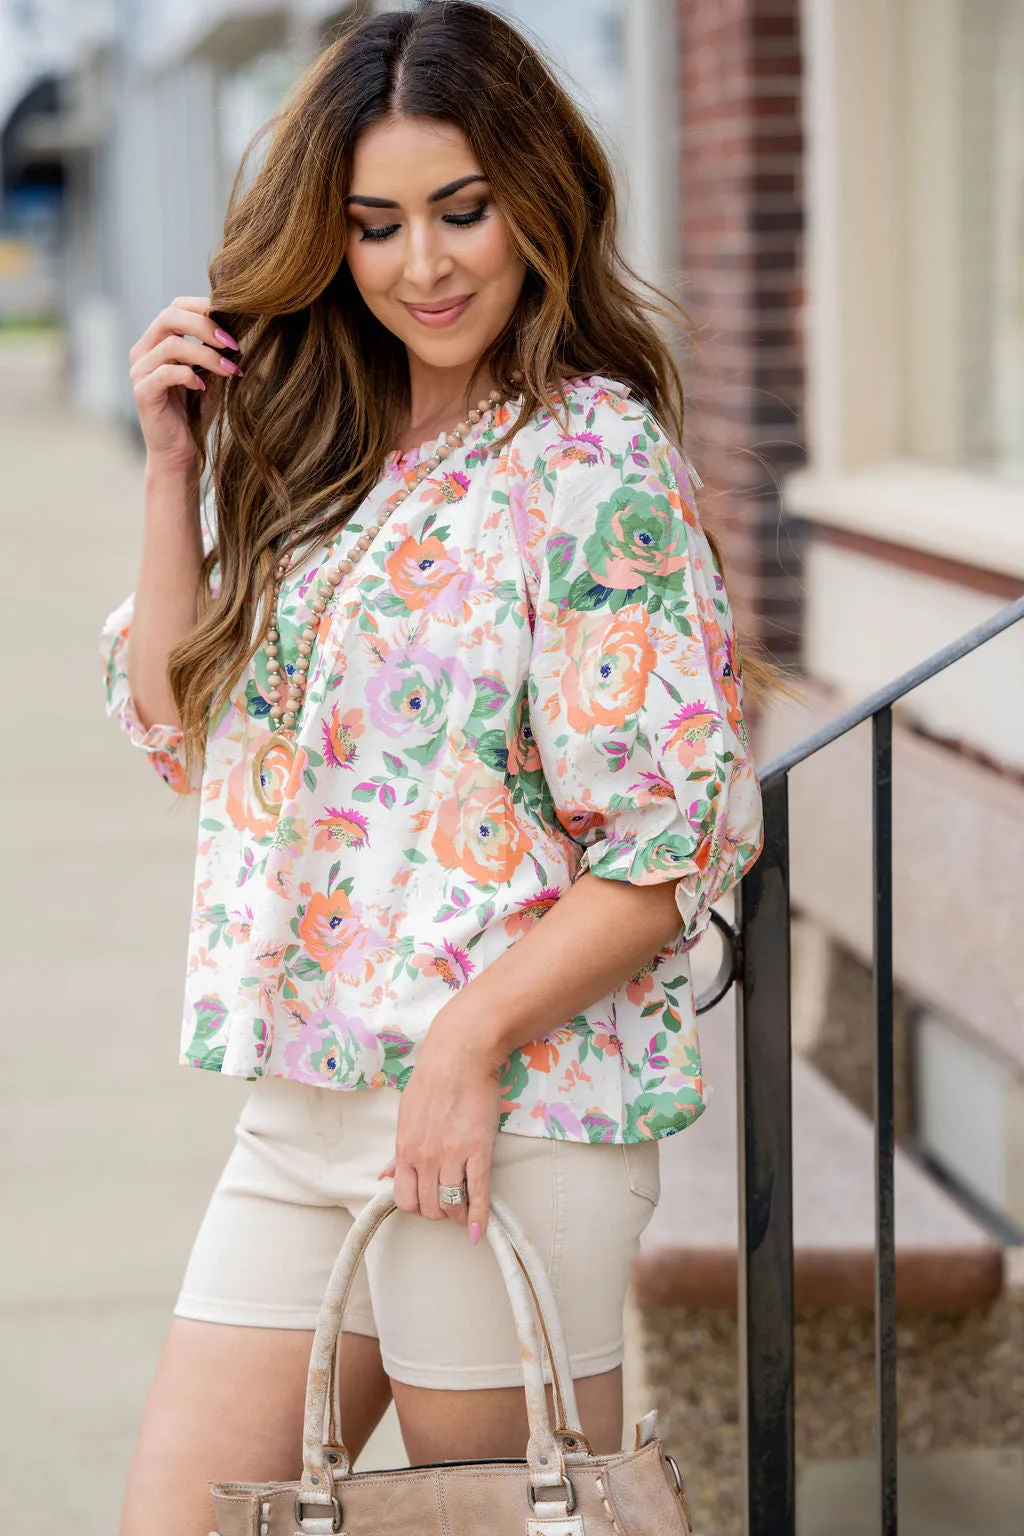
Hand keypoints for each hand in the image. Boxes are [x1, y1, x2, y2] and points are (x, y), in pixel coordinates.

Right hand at [128, 296, 241, 467]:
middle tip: (233, 344)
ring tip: (230, 369)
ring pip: (172, 345)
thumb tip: (242, 326)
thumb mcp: (210, 375)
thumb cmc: (195, 412)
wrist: (179, 452)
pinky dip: (189, 375)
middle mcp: (143, 351)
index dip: (204, 307)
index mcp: (158, 341)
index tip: (234, 320)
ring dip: (206, 355)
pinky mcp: (143, 392)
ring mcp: (140, 371)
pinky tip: (204, 387)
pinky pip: (166, 373)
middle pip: (169, 316)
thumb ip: (216, 351)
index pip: (176, 307)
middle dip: (205, 326)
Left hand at [378, 1000, 503, 1243]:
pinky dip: (478, 1217)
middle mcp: (424, 1157)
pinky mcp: (478, 1151)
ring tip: (464, 1213)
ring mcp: (451, 1156)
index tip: (428, 1204)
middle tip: (449, 1207)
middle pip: (429, 1207)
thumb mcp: (406, 1115)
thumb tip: (384, 1177)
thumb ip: (399, 1151)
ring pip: (451, 1205)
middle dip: (439, 1213)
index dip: (417, 1208)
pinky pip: (477, 1193)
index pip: (404, 1199)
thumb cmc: (433, 1079)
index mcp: (405, 1148)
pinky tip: (479, 1231)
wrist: (461, 1054)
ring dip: (458, 1215)